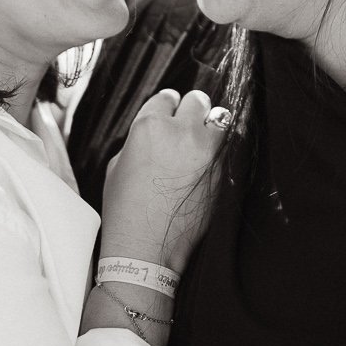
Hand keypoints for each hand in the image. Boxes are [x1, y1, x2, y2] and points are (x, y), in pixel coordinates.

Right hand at [101, 87, 229, 271]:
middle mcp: (181, 132)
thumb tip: (156, 132)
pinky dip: (220, 149)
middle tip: (187, 127)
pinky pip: (228, 146)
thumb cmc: (125, 210)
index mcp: (149, 126)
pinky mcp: (221, 171)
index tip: (169, 116)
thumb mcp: (117, 165)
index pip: (167, 97)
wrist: (146, 248)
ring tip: (201, 142)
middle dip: (192, 111)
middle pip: (197, 101)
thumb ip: (138, 139)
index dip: (167, 108)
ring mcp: (206, 151)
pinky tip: (208, 161)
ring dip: (211, 127)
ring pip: (219, 118)